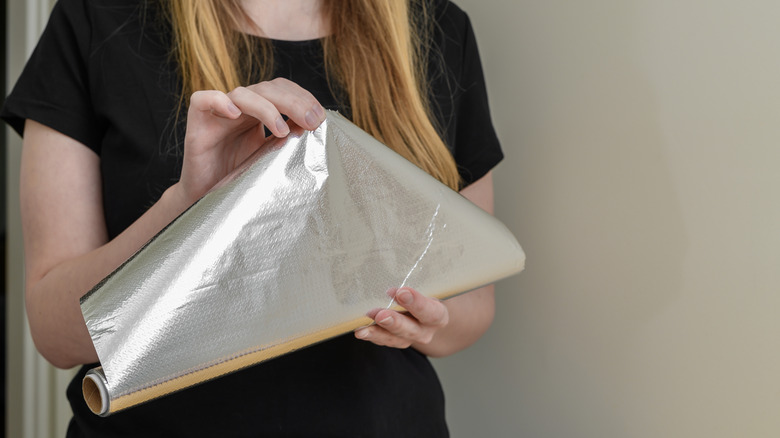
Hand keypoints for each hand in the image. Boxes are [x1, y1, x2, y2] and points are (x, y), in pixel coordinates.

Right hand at [176, 78, 326, 204]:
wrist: (206, 198)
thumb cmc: (237, 178)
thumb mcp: (269, 158)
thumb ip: (286, 141)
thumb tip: (315, 129)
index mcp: (258, 112)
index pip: (281, 90)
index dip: (302, 97)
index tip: (320, 117)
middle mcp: (240, 108)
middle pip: (267, 89)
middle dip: (293, 102)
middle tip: (312, 120)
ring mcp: (218, 113)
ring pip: (243, 94)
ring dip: (266, 108)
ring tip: (282, 130)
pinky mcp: (197, 123)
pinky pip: (202, 100)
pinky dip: (218, 101)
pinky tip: (235, 114)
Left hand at [354, 288, 449, 349]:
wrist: (426, 311)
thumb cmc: (425, 291)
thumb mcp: (426, 285)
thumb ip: (414, 280)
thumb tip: (393, 260)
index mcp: (438, 315)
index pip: (430, 311)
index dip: (416, 302)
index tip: (401, 292)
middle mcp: (426, 330)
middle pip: (411, 329)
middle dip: (394, 322)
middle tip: (380, 314)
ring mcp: (411, 338)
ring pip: (395, 339)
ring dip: (378, 332)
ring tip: (363, 329)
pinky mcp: (396, 341)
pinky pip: (384, 341)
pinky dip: (372, 336)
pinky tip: (361, 331)